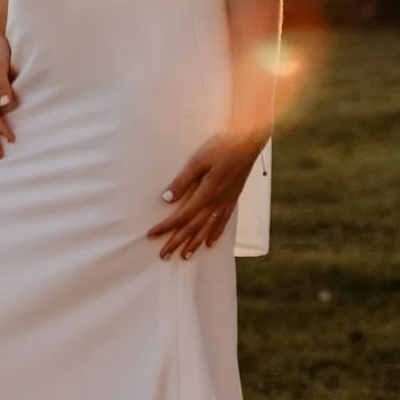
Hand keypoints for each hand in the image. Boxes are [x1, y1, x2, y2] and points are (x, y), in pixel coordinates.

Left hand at [147, 132, 266, 258]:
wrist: (248, 142)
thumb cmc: (221, 147)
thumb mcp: (198, 161)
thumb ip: (183, 181)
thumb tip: (166, 199)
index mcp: (206, 193)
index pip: (182, 216)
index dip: (166, 227)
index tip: (152, 234)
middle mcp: (216, 202)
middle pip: (193, 227)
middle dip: (178, 242)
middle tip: (164, 255)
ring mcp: (226, 202)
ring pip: (208, 228)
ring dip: (195, 243)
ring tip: (185, 256)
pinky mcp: (233, 199)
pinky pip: (223, 222)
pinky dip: (215, 234)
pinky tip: (210, 243)